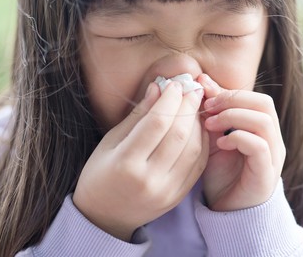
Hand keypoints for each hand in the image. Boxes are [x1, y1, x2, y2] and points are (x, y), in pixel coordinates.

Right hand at [73, 82, 206, 240]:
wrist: (103, 217)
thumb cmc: (101, 174)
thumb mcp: (110, 142)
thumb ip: (137, 115)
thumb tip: (157, 88)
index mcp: (126, 164)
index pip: (157, 124)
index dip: (170, 100)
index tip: (174, 84)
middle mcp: (149, 179)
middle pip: (179, 135)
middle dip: (188, 107)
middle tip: (191, 88)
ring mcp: (167, 191)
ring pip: (193, 149)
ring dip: (198, 123)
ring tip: (195, 105)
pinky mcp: (178, 196)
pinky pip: (198, 164)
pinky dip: (202, 142)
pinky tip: (199, 127)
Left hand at [197, 74, 285, 211]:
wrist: (228, 213)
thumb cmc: (222, 175)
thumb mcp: (213, 137)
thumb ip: (212, 111)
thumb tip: (200, 79)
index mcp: (263, 129)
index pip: (255, 97)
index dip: (229, 92)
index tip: (203, 95)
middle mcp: (273, 140)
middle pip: (264, 103)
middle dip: (233, 100)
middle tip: (207, 108)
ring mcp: (273, 157)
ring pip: (264, 121)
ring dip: (233, 117)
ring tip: (210, 125)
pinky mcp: (266, 173)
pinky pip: (259, 146)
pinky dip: (238, 138)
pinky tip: (220, 143)